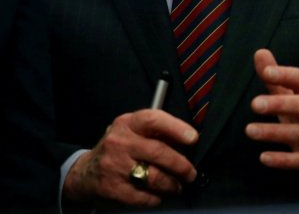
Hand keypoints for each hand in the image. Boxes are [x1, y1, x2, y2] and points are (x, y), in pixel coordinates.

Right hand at [63, 109, 197, 206]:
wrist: (84, 173)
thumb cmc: (118, 148)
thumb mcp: (132, 131)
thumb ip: (157, 132)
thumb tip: (189, 140)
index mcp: (128, 123)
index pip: (154, 119)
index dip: (176, 128)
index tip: (193, 138)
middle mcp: (120, 142)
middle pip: (159, 152)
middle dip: (181, 165)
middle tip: (190, 173)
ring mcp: (114, 166)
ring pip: (153, 177)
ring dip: (171, 184)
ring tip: (177, 186)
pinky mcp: (112, 188)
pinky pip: (142, 196)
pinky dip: (155, 198)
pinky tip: (159, 196)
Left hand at [246, 48, 298, 198]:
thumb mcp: (295, 101)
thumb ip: (277, 81)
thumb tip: (259, 53)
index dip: (287, 75)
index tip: (266, 71)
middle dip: (281, 104)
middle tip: (254, 104)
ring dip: (274, 132)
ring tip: (250, 130)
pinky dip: (283, 159)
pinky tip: (264, 157)